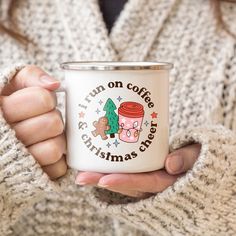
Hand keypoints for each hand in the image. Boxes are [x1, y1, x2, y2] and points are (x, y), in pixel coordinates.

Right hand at [0, 65, 66, 179]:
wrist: (1, 142)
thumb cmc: (10, 108)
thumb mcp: (12, 86)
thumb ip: (30, 77)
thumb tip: (54, 84)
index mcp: (0, 110)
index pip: (42, 98)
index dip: (47, 99)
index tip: (40, 102)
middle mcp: (6, 138)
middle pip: (53, 123)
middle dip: (54, 118)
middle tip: (44, 119)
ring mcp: (19, 162)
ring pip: (55, 148)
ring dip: (57, 140)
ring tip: (45, 137)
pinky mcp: (34, 177)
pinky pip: (58, 168)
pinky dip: (57, 160)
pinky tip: (45, 152)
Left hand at [75, 144, 200, 197]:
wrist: (200, 161)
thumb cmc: (200, 156)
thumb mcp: (200, 155)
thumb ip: (189, 157)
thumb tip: (171, 163)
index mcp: (168, 180)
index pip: (144, 183)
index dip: (124, 183)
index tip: (104, 180)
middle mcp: (155, 182)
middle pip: (127, 184)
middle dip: (103, 181)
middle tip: (81, 177)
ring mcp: (148, 177)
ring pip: (123, 179)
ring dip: (102, 176)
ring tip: (81, 172)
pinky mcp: (144, 170)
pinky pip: (126, 172)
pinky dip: (111, 169)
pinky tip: (96, 163)